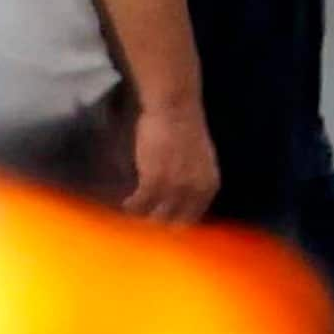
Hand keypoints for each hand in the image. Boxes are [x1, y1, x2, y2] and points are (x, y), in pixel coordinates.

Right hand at [123, 101, 219, 225]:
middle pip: (173, 222)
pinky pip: (139, 203)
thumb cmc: (186, 129)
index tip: (162, 224)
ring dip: (141, 217)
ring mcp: (174, 187)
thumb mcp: (201, 160)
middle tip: (143, 222)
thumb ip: (195, 181)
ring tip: (131, 216)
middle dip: (157, 224)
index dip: (176, 223)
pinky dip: (130, 206)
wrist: (175, 108)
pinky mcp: (153, 180)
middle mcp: (194, 190)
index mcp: (209, 186)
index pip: (193, 218)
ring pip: (154, 216)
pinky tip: (124, 204)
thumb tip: (183, 199)